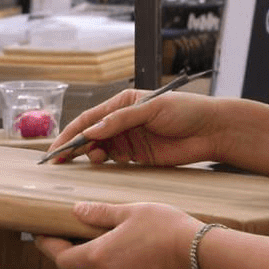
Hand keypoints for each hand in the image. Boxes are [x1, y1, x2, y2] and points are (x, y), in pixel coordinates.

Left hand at [35, 202, 199, 268]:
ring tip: (98, 248)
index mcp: (99, 257)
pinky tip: (120, 262)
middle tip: (69, 239)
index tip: (41, 236)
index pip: (61, 259)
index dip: (48, 247)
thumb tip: (76, 211)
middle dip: (70, 256)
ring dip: (91, 268)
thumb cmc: (167, 229)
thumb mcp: (129, 211)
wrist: (200, 255)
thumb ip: (98, 214)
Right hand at [47, 85, 223, 168]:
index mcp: (122, 102)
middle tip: (58, 161)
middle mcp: (122, 120)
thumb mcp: (151, 108)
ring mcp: (129, 139)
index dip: (71, 133)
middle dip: (73, 146)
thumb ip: (120, 120)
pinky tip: (101, 165)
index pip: (89, 118)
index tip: (56, 147)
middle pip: (90, 134)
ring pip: (99, 148)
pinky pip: (114, 161)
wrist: (212, 130)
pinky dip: (104, 164)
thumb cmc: (185, 110)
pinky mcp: (139, 156)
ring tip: (89, 159)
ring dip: (90, 155)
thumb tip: (92, 131)